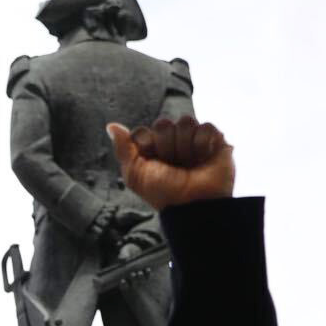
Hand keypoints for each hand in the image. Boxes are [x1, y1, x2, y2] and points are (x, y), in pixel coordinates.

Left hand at [109, 116, 235, 210]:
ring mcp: (192, 139)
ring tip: (190, 163)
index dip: (146, 146)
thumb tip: (111, 125)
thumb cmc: (163, 192)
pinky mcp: (214, 139)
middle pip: (163, 123)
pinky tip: (203, 158)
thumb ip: (123, 149)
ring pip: (186, 121)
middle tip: (173, 164)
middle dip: (166, 146)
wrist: (192, 203)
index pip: (142, 131)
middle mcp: (171, 141)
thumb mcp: (136, 174)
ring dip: (185, 146)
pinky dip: (202, 143)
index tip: (152, 163)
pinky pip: (206, 126)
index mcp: (151, 149)